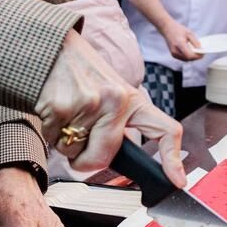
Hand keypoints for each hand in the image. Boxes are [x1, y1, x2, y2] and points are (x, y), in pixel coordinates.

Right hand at [37, 30, 185, 186]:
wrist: (49, 46)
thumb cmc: (80, 70)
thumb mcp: (110, 88)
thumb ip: (118, 119)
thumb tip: (118, 154)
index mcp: (131, 99)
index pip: (164, 130)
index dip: (173, 159)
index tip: (177, 181)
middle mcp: (115, 102)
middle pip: (103, 159)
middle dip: (87, 160)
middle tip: (80, 141)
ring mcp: (88, 106)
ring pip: (75, 154)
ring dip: (66, 142)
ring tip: (67, 113)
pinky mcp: (61, 109)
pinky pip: (55, 142)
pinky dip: (51, 133)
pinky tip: (54, 110)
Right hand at [161, 20, 202, 61]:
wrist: (167, 29)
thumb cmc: (178, 29)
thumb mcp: (189, 33)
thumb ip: (196, 42)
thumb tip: (201, 50)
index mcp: (179, 44)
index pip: (190, 55)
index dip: (197, 56)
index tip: (203, 53)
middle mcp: (175, 50)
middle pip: (189, 59)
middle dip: (196, 57)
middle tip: (202, 52)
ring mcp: (173, 53)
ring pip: (186, 59)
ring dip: (192, 57)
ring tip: (197, 51)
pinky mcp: (173, 55)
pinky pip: (183, 58)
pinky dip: (188, 56)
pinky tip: (191, 51)